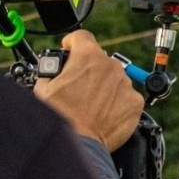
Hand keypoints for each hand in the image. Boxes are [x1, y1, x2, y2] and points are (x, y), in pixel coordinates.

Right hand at [34, 29, 143, 151]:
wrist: (79, 142)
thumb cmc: (60, 116)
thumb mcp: (44, 87)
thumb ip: (52, 72)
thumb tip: (53, 72)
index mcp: (87, 55)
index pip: (82, 37)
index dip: (73, 43)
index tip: (70, 49)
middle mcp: (110, 66)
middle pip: (100, 59)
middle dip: (90, 69)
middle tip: (79, 86)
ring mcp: (125, 83)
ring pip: (115, 78)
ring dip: (106, 86)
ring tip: (92, 104)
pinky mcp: (135, 102)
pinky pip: (127, 97)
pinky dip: (118, 102)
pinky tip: (104, 113)